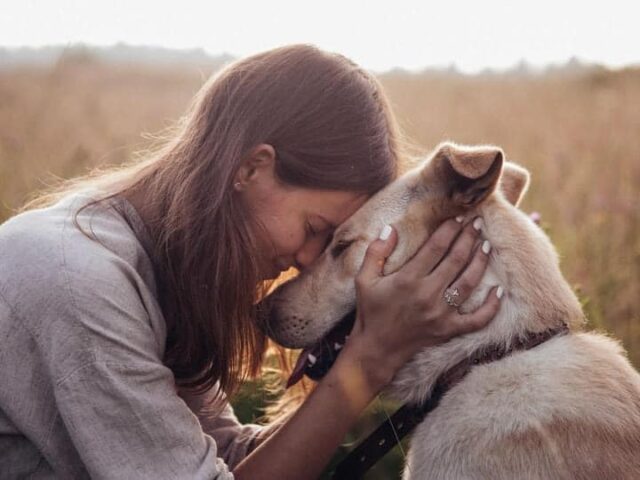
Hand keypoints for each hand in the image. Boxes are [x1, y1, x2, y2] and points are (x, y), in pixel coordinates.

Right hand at [343, 217, 501, 389]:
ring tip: (486, 246)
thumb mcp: (364, 280)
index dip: (449, 230)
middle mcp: (427, 294)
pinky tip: (499, 291)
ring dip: (480, 262)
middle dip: (469, 238)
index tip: (458, 217)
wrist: (376, 349)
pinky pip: (477, 319)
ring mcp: (441, 314)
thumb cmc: (370, 311)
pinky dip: (491, 306)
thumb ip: (376, 252)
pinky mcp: (449, 330)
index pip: (436, 247)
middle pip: (456, 260)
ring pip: (469, 282)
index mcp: (408, 279)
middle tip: (477, 223)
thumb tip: (392, 228)